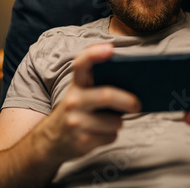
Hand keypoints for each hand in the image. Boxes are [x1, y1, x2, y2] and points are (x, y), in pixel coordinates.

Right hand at [40, 43, 140, 160]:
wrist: (52, 140)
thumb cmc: (78, 111)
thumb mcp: (82, 94)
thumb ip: (100, 85)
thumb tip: (133, 85)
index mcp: (76, 85)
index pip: (82, 64)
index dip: (95, 53)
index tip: (110, 49)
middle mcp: (74, 101)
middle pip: (106, 95)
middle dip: (128, 100)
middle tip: (137, 104)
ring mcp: (76, 122)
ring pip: (114, 121)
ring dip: (118, 123)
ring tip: (110, 121)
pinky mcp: (82, 142)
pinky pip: (110, 137)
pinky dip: (111, 135)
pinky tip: (100, 134)